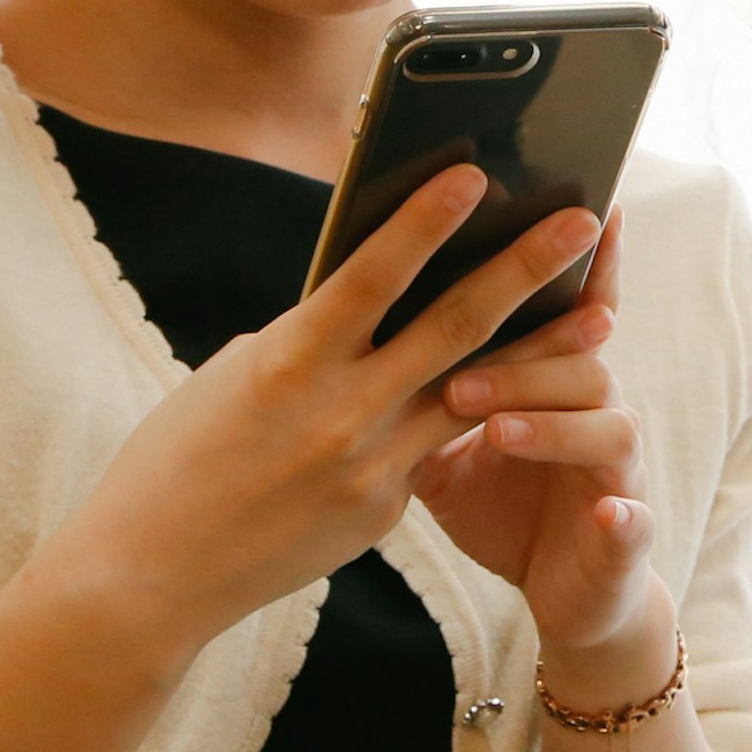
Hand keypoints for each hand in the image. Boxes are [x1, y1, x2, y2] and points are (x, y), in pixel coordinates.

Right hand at [43, 167, 612, 660]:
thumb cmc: (177, 456)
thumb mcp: (235, 375)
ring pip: (476, 393)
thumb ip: (312, 337)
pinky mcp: (386, 512)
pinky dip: (470, 410)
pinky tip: (511, 382)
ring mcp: (371, 469)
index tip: (475, 173)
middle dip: (525, 269)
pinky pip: (432, 446)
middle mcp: (340, 414)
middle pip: (453, 329)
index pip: (370, 278)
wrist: (150, 578)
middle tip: (582, 221)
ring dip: (543, 348)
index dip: (423, 222)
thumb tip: (378, 300)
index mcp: (287, 364)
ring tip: (600, 310)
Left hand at [409, 209, 666, 666]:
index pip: (567, 310)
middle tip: (468, 349)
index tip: (575, 206)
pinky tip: (608, 513)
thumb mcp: (447, 446)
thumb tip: (355, 320)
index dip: (578, 260)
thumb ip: (422, 386)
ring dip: (551, 424)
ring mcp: (619, 471)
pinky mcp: (626, 535)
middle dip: (533, 345)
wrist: (568, 595)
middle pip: (580, 357)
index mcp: (555, 382)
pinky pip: (633, 521)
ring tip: (496, 427)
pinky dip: (624, 517)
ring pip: (607, 426)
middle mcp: (597, 411)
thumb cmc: (501, 506)